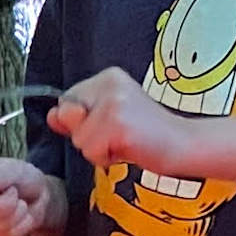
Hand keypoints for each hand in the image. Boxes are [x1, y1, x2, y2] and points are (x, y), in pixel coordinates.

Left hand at [47, 65, 198, 174]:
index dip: (84, 120)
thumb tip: (52, 116)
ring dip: (98, 149)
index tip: (115, 122)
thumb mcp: (108, 117)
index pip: (67, 101)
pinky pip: (92, 152)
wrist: (183, 143)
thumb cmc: (145, 133)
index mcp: (108, 76)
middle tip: (120, 133)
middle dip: (87, 135)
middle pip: (69, 118)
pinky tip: (129, 149)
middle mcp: (110, 84)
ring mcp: (115, 104)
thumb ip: (78, 116)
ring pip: (79, 138)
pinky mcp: (119, 126)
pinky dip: (106, 158)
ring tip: (125, 141)